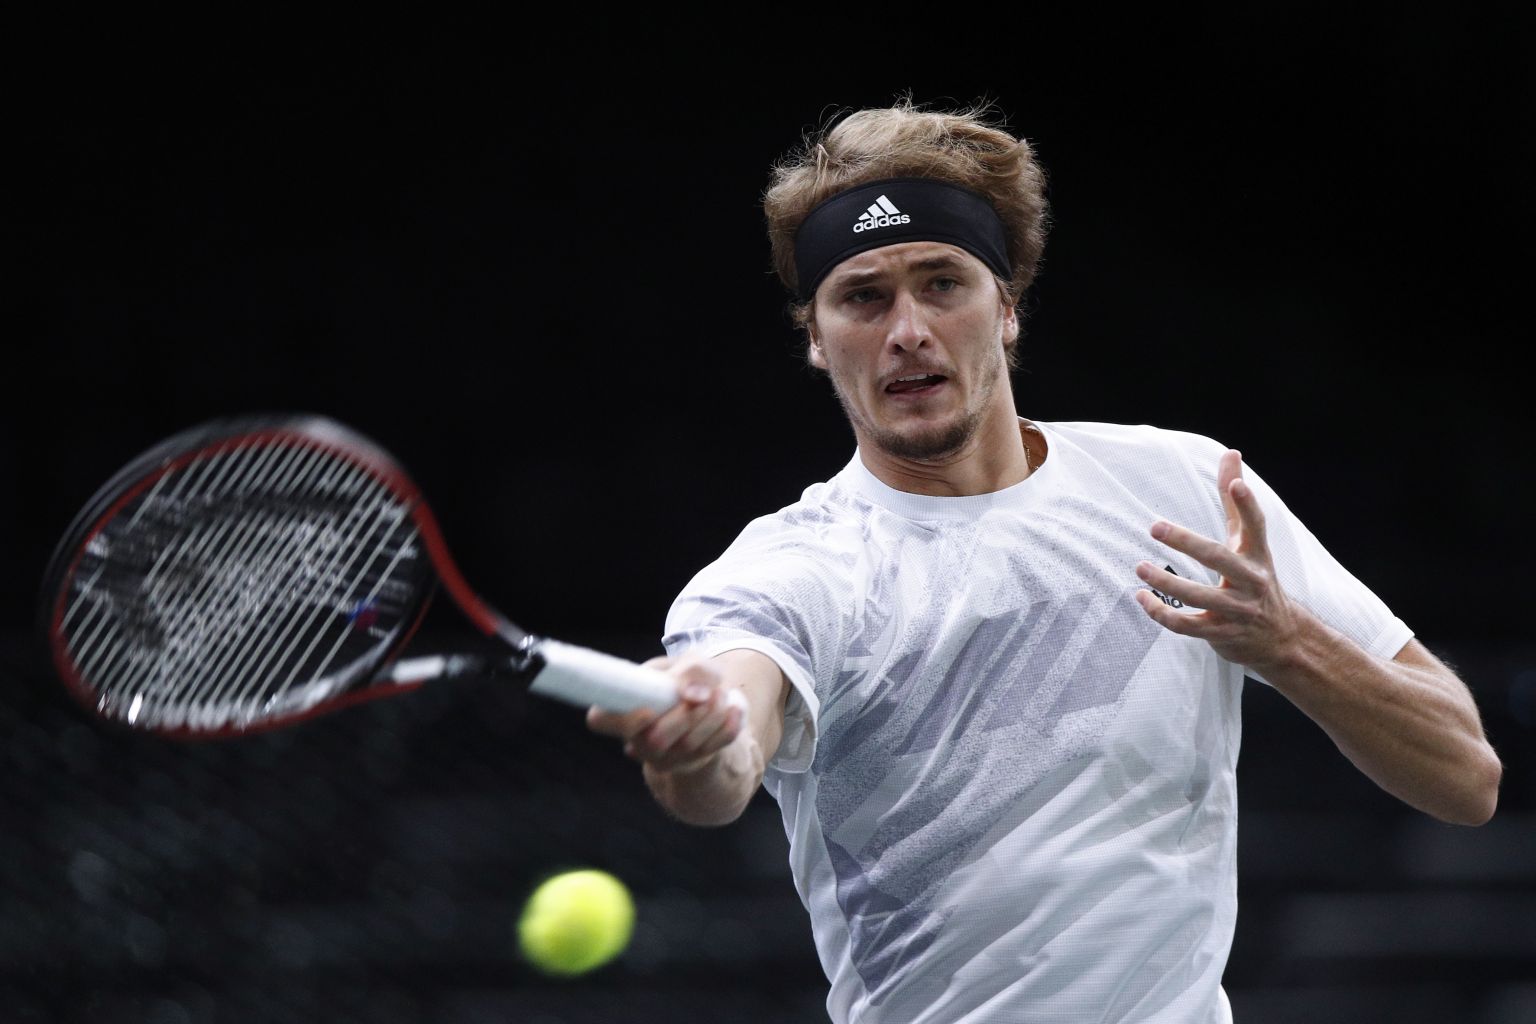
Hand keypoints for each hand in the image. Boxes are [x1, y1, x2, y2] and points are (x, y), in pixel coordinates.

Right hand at [585, 655, 747, 773]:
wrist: (704, 703)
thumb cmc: (682, 681)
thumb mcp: (685, 663)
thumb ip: (691, 668)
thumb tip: (694, 693)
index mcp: (623, 708)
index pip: (602, 720)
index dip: (623, 720)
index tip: (649, 710)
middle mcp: (638, 740)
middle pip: (655, 740)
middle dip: (686, 715)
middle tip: (708, 692)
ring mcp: (666, 758)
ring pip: (688, 747)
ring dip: (711, 717)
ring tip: (722, 693)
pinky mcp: (694, 763)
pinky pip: (713, 750)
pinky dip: (728, 726)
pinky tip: (734, 708)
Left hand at [1133, 449, 1301, 671]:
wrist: (1281, 638)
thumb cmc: (1256, 579)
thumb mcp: (1249, 542)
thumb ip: (1236, 501)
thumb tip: (1231, 452)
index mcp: (1257, 554)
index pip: (1256, 525)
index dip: (1248, 505)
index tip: (1237, 484)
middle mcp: (1251, 581)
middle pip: (1219, 559)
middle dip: (1187, 542)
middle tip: (1154, 527)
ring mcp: (1237, 610)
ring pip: (1199, 597)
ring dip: (1166, 582)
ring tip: (1139, 566)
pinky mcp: (1222, 634)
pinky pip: (1187, 625)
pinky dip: (1161, 613)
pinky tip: (1141, 598)